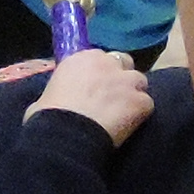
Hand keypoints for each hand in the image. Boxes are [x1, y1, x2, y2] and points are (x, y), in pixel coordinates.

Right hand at [31, 48, 154, 143]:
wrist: (65, 136)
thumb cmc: (47, 117)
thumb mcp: (46, 94)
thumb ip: (60, 88)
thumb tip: (57, 98)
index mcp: (81, 58)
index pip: (101, 57)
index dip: (102, 72)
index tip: (98, 86)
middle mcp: (107, 63)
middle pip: (124, 62)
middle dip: (121, 77)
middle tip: (114, 98)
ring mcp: (126, 81)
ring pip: (140, 82)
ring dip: (134, 94)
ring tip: (124, 113)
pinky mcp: (140, 101)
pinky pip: (147, 104)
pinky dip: (141, 114)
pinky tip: (130, 126)